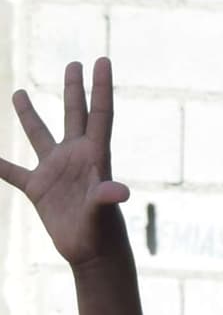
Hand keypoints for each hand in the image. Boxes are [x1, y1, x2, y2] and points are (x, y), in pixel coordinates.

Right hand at [0, 59, 130, 268]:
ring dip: (28, 115)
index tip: (102, 60)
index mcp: (95, 155)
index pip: (99, 113)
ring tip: (20, 91)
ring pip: (39, 135)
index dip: (100, 87)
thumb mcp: (102, 212)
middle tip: (75, 63)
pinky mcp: (39, 188)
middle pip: (74, 115)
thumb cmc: (102, 232)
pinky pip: (12, 170)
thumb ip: (105, 198)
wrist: (92, 253)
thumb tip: (119, 191)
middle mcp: (76, 157)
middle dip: (74, 89)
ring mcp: (56, 170)